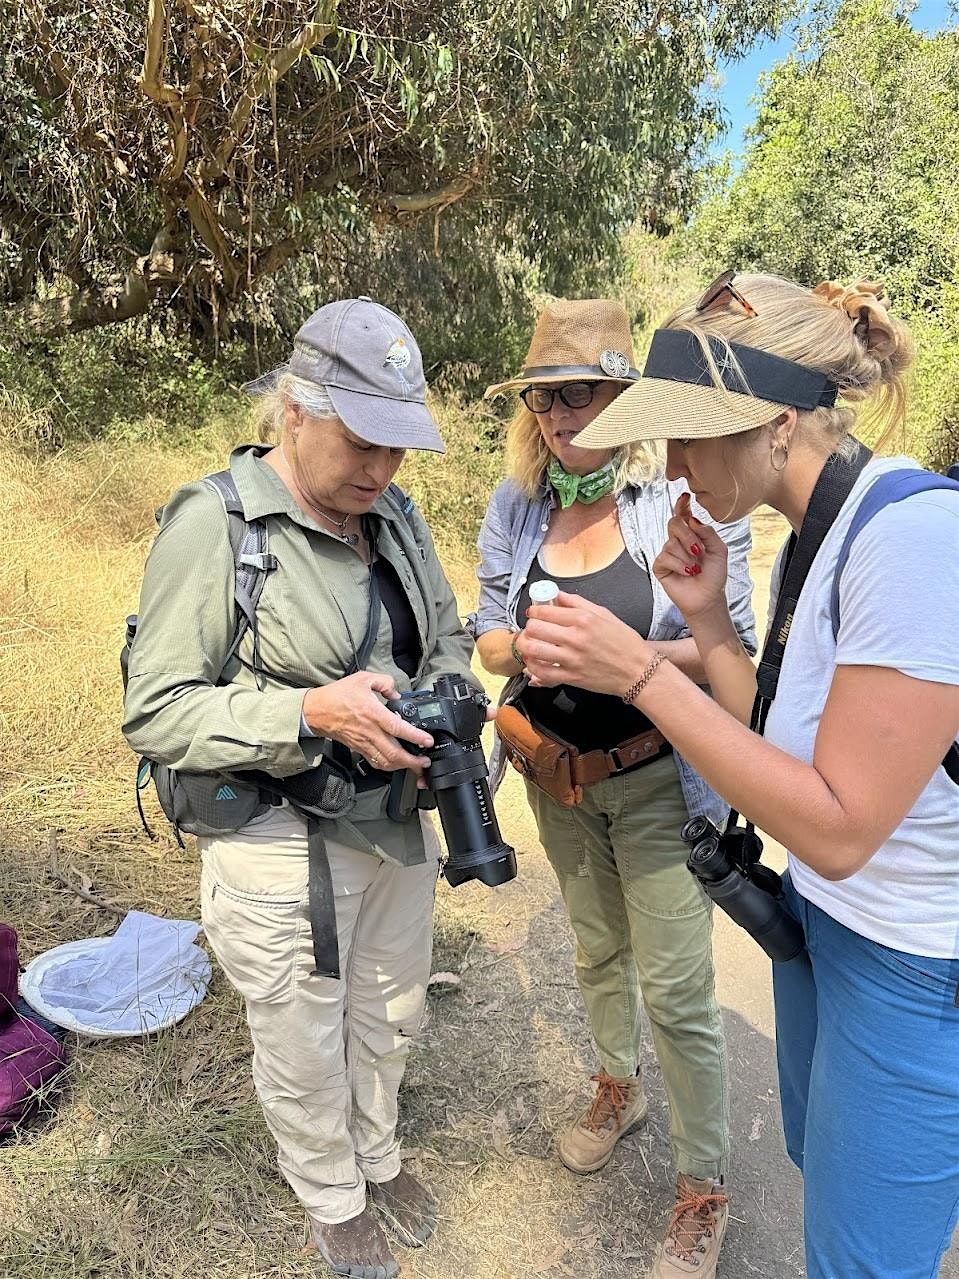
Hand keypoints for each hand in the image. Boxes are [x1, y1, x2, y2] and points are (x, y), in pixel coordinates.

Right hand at [301, 672, 433, 774]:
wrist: (317, 711)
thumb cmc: (337, 696)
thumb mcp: (362, 679)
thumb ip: (384, 682)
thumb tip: (395, 692)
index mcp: (373, 714)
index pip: (398, 729)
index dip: (415, 737)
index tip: (427, 741)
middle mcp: (369, 732)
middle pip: (394, 753)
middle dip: (412, 761)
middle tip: (425, 761)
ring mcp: (363, 743)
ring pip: (385, 761)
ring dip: (402, 766)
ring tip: (414, 765)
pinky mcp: (358, 749)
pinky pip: (375, 762)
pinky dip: (388, 766)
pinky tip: (395, 764)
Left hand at [519, 594, 651, 695]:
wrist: (638, 671)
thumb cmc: (626, 644)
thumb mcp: (605, 615)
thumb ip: (578, 603)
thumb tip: (559, 595)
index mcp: (583, 620)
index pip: (545, 611)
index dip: (534, 610)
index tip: (534, 612)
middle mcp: (576, 638)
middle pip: (534, 629)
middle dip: (528, 627)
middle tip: (531, 629)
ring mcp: (572, 659)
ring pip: (533, 650)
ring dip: (525, 647)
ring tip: (528, 645)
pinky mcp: (571, 677)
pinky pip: (542, 673)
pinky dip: (532, 668)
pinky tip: (534, 663)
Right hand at [652, 492, 728, 621]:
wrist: (708, 597)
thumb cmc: (714, 575)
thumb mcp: (719, 550)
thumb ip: (708, 532)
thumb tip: (692, 520)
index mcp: (692, 534)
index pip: (684, 515)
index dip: (682, 504)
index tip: (685, 496)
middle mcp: (678, 541)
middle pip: (674, 523)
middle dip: (687, 536)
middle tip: (698, 551)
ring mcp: (668, 553)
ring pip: (671, 543)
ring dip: (687, 557)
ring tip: (695, 569)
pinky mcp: (660, 566)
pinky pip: (665, 557)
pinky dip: (679, 565)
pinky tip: (687, 573)